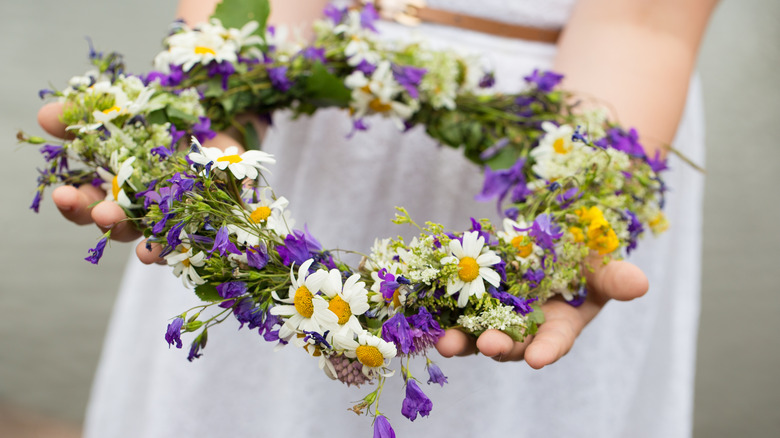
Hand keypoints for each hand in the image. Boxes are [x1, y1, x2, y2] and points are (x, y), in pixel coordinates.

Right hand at [37, 102, 252, 263]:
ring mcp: (172, 214)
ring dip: (144, 241)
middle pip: (116, 223)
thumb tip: (45, 116)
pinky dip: (180, 246)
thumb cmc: (164, 119)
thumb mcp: (127, 107)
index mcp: (114, 184)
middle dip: (106, 219)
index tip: (62, 194)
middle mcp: (140, 206)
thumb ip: (89, 115)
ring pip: (152, 235)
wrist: (219, 120)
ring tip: (142, 246)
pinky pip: (191, 237)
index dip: (73, 202)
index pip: (86, 203)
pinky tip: (171, 248)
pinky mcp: (205, 216)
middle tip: (102, 214)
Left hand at [434, 257, 648, 368]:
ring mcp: (493, 316)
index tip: (540, 359)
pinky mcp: (468, 300)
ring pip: (475, 334)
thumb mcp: (599, 265)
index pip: (555, 342)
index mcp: (558, 325)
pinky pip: (451, 310)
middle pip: (511, 344)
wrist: (544, 244)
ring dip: (460, 340)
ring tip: (446, 343)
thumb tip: (640, 284)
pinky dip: (439, 313)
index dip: (548, 350)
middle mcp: (523, 328)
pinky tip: (425, 315)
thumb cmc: (579, 259)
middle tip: (487, 346)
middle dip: (499, 346)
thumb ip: (615, 278)